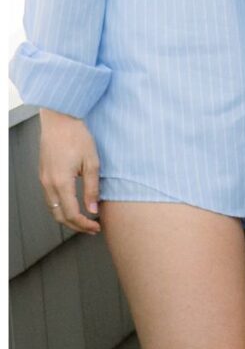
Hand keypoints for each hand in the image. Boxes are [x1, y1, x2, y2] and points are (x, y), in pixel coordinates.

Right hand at [38, 112, 100, 236]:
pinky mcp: (43, 175)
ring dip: (67, 218)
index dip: (84, 224)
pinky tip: (73, 206)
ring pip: (52, 209)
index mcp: (61, 182)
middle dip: (76, 226)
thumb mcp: (92, 163)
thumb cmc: (77, 136)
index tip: (96, 227)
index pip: (71, 214)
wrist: (60, 120)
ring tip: (84, 220)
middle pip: (59, 216)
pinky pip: (50, 199)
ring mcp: (43, 180)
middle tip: (92, 228)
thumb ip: (92, 188)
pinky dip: (60, 208)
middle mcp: (49, 184)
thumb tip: (93, 210)